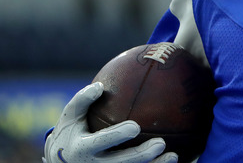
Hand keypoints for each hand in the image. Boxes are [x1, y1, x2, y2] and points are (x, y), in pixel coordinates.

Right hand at [43, 82, 177, 162]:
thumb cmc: (69, 133)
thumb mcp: (69, 117)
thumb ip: (82, 100)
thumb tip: (100, 86)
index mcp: (82, 148)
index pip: (101, 142)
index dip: (117, 136)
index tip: (135, 126)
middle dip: (141, 155)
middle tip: (160, 143)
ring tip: (173, 156)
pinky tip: (172, 161)